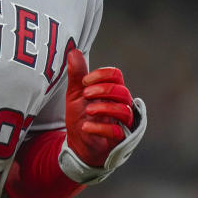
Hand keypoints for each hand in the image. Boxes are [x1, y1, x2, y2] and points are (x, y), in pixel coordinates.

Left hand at [65, 49, 133, 167]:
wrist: (78, 146)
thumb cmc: (81, 118)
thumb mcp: (75, 95)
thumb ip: (76, 76)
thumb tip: (74, 51)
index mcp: (111, 91)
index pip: (116, 75)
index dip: (101, 75)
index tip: (84, 81)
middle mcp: (121, 105)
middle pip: (122, 91)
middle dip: (103, 90)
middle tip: (86, 95)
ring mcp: (123, 123)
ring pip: (124, 110)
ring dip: (104, 108)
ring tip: (87, 111)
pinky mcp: (119, 140)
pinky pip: (118, 132)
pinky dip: (100, 128)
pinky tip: (85, 127)